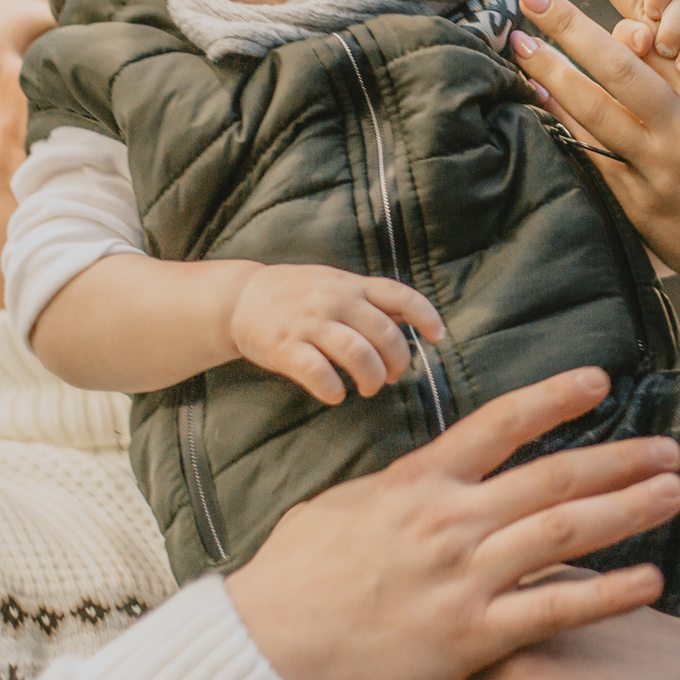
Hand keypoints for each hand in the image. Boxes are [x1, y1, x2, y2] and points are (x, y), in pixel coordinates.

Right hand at [225, 367, 679, 679]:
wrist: (266, 646)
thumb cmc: (291, 580)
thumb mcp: (340, 509)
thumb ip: (394, 491)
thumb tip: (419, 477)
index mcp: (418, 482)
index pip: (499, 423)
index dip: (555, 398)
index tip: (601, 381)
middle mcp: (450, 519)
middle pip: (553, 476)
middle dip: (619, 459)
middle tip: (671, 449)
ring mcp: (464, 576)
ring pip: (566, 531)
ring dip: (629, 509)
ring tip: (676, 492)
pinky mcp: (470, 636)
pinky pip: (555, 608)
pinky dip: (608, 593)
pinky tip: (652, 582)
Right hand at [230, 264, 443, 405]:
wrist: (242, 297)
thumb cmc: (299, 295)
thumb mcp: (337, 284)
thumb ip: (370, 300)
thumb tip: (413, 318)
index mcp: (352, 286)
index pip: (400, 295)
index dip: (425, 316)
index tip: (437, 338)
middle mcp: (335, 300)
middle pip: (385, 334)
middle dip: (397, 363)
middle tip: (391, 378)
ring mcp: (310, 323)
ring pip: (357, 353)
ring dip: (371, 377)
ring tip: (368, 388)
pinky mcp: (285, 346)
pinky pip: (317, 372)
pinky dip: (333, 388)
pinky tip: (335, 394)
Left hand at [507, 0, 679, 303]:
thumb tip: (658, 34)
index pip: (664, 30)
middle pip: (620, 63)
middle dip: (570, 24)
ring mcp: (662, 169)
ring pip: (596, 109)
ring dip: (552, 71)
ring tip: (519, 42)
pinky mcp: (641, 204)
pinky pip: (593, 155)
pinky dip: (564, 122)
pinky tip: (538, 97)